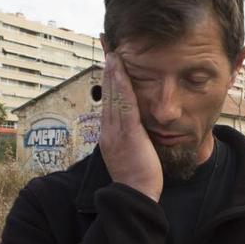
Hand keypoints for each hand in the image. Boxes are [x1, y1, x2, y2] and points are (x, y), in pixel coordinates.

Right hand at [99, 53, 162, 201]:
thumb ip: (131, 138)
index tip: (109, 63)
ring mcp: (116, 131)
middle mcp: (109, 129)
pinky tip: (121, 72)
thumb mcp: (130, 153)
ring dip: (113, 73)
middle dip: (108, 70)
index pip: (108, 101)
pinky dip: (122, 86)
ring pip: (113, 96)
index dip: (109, 81)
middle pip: (107, 93)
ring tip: (113, 52)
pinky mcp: (128, 133)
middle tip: (107, 48)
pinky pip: (124, 105)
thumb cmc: (137, 178)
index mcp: (109, 133)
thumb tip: (137, 127)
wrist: (135, 195)